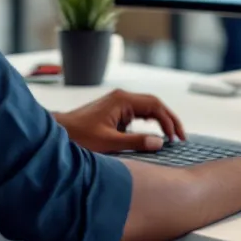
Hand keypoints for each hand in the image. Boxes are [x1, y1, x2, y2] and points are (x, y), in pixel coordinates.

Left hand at [54, 89, 186, 152]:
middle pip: (154, 104)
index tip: (176, 137)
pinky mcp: (115, 110)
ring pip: (148, 108)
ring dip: (160, 121)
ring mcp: (118, 103)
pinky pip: (138, 113)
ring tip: (172, 136)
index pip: (155, 106)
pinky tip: (154, 134)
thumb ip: (135, 142)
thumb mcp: (109, 142)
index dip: (169, 121)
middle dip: (169, 120)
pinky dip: (149, 122)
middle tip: (181, 137)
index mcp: (122, 100)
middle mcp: (122, 98)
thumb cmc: (79, 136)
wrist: (59, 132)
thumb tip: (159, 142)